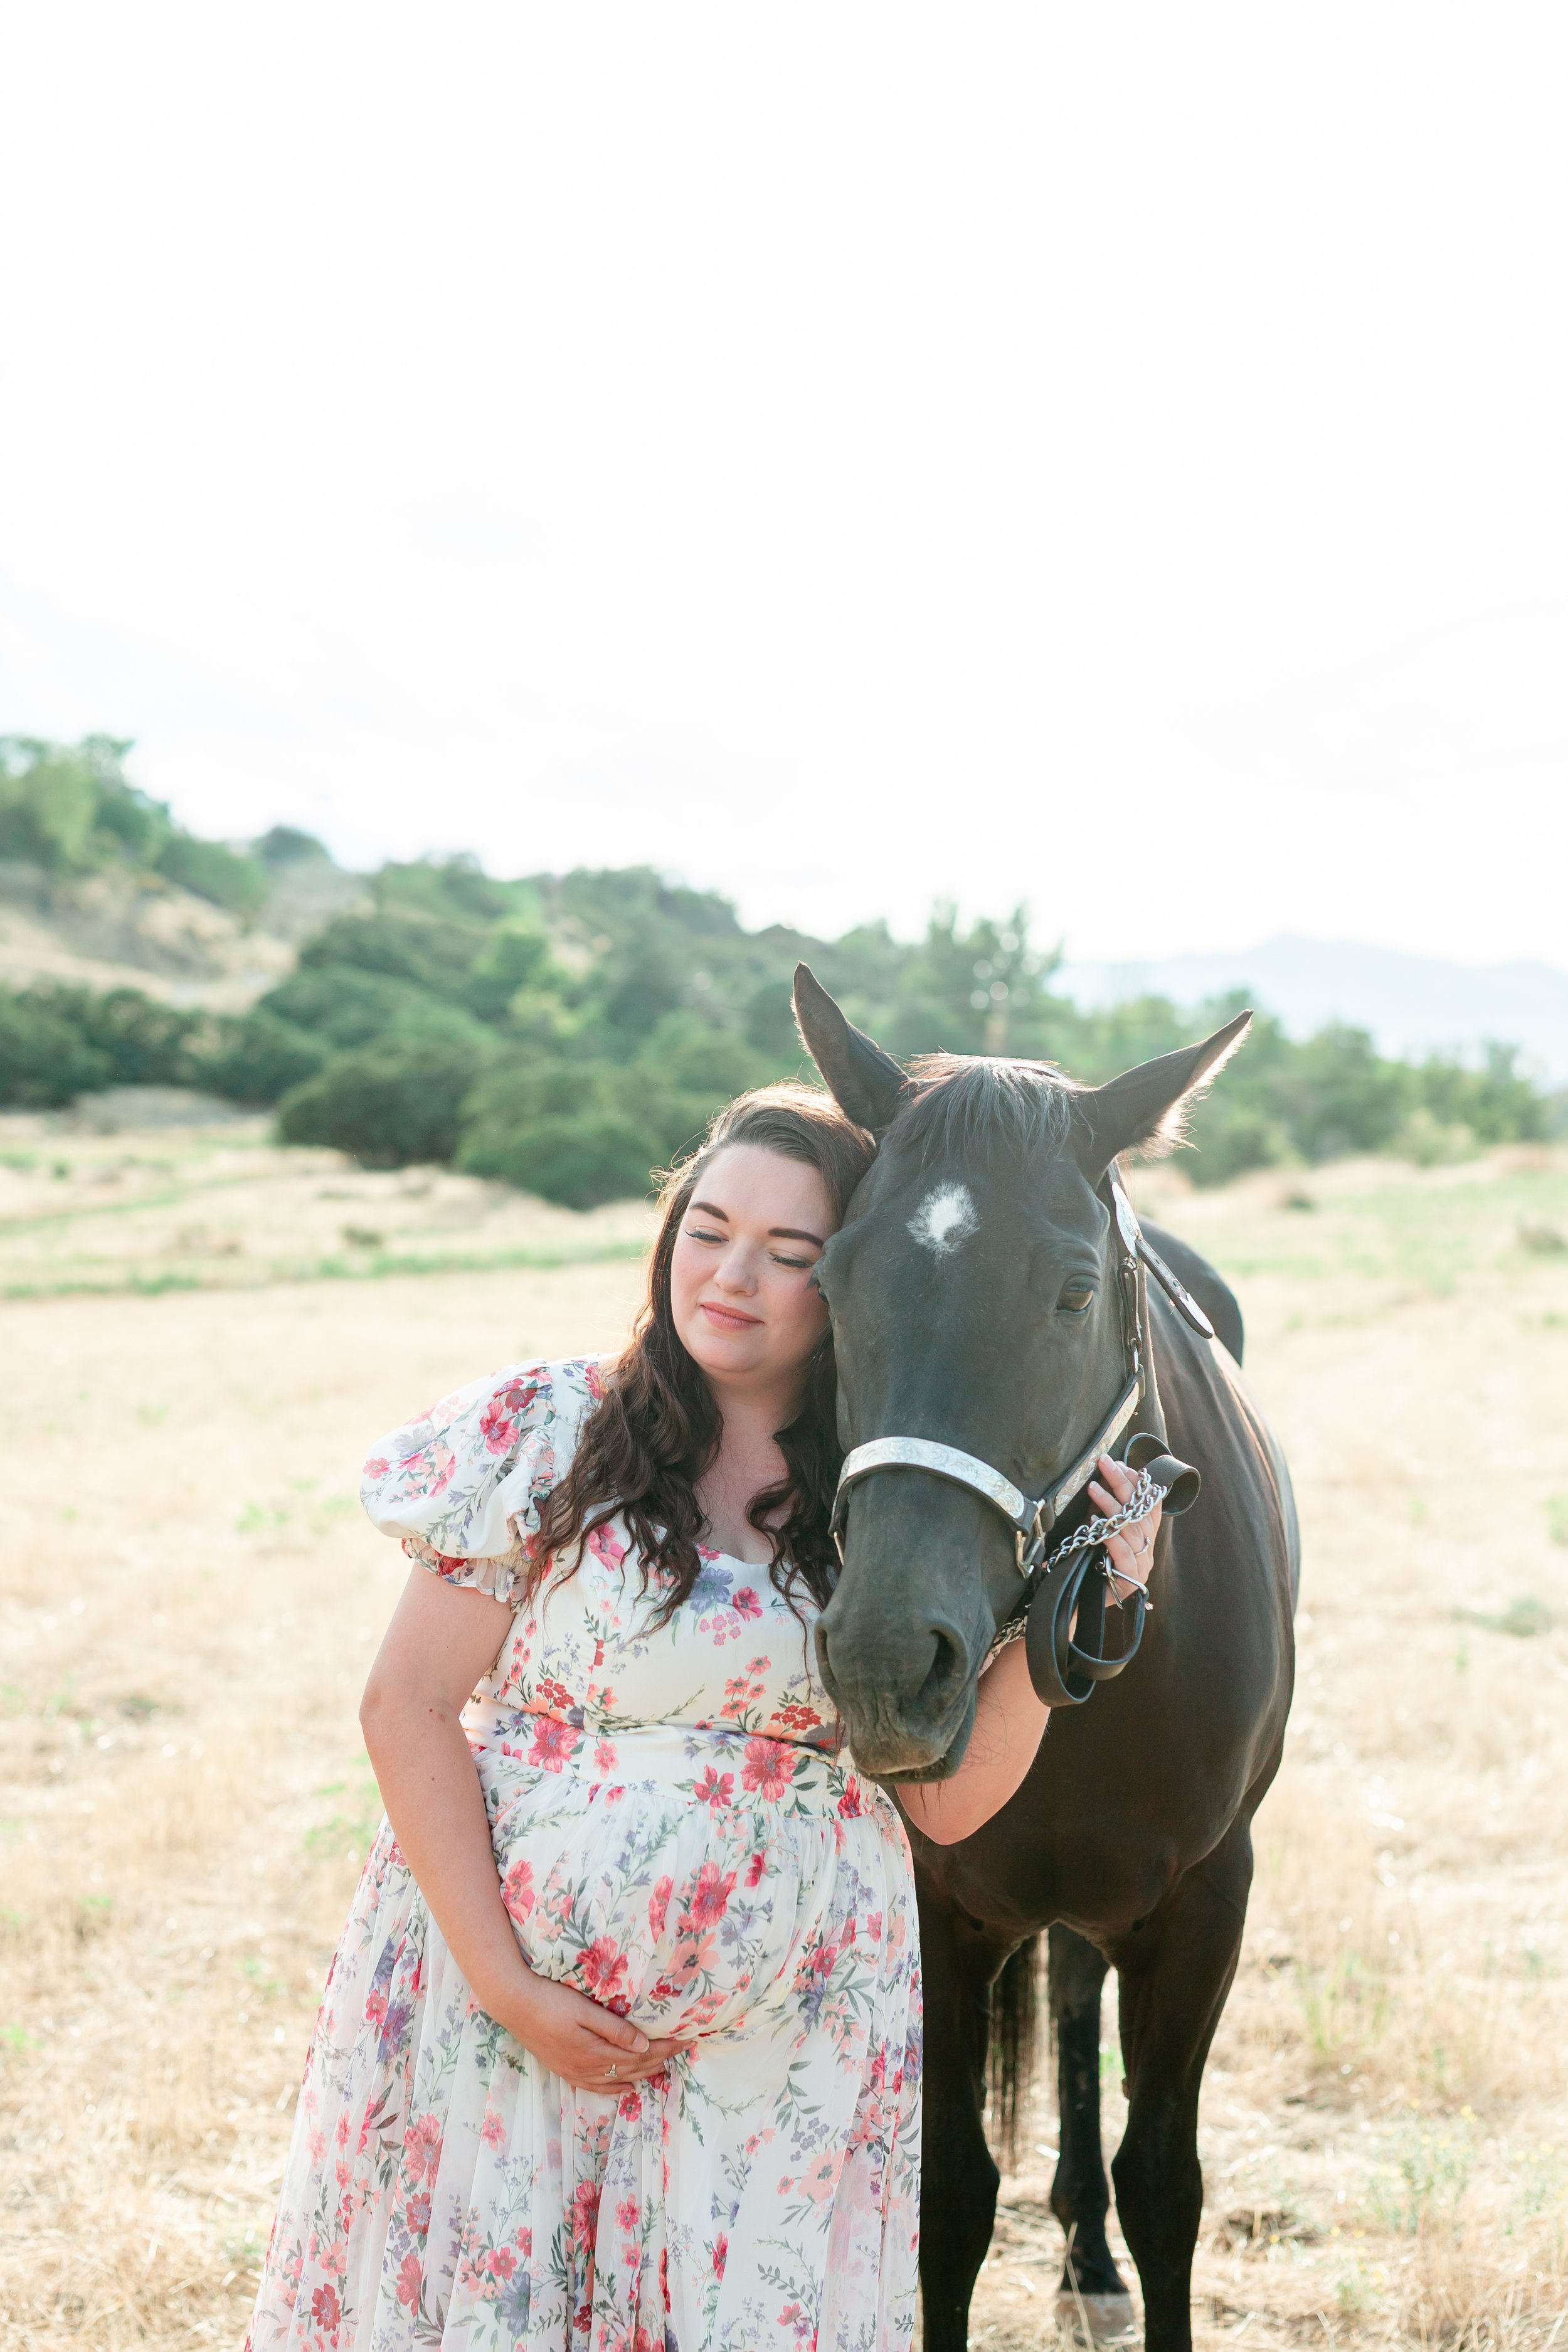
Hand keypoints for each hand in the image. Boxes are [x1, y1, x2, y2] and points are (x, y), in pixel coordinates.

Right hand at [507, 1972, 691, 2093]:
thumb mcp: (585, 2010)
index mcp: (596, 2052)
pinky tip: (626, 2088)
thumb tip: (644, 2045)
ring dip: (642, 2074)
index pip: (641, 2054)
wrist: (514, 2005)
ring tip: (664, 2066)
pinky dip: (616, 2089)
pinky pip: (597, 2087)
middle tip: (682, 2049)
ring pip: (618, 2080)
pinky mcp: (565, 2070)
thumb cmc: (551, 2001)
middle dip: (660, 2059)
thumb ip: (615, 2029)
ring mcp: (576, 2072)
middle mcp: (588, 2068)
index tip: (686, 2039)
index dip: (665, 2048)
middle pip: (632, 2068)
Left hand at [1088, 1452, 1162, 1606]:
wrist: (1081, 1602)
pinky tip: (1096, 1521)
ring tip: (1093, 1487)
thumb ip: (1107, 1511)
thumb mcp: (1100, 1531)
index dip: (1139, 1482)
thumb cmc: (1091, 1563)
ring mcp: (1141, 1566)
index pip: (1150, 1504)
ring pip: (1130, 1529)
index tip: (1122, 1463)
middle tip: (1105, 1462)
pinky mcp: (1129, 1580)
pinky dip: (1110, 1535)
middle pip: (1139, 1511)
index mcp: (1145, 1537)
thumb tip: (1104, 1478)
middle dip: (1123, 1483)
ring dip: (1111, 1505)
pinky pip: (1123, 1553)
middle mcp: (1147, 1550)